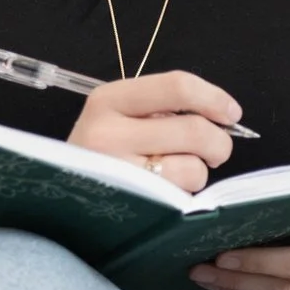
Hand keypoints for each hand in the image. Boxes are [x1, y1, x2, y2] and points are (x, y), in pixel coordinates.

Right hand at [66, 71, 238, 192]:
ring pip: (192, 167)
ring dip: (198, 172)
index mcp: (109, 99)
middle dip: (219, 142)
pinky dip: (185, 193)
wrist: (58, 194)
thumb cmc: (104, 152)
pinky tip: (166, 190)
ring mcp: (115, 171)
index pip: (177, 86)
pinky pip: (181, 196)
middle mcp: (106, 131)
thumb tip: (225, 116)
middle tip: (216, 150)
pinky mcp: (128, 202)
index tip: (231, 113)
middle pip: (194, 129)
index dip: (214, 98)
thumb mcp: (121, 117)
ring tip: (177, 172)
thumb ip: (164, 108)